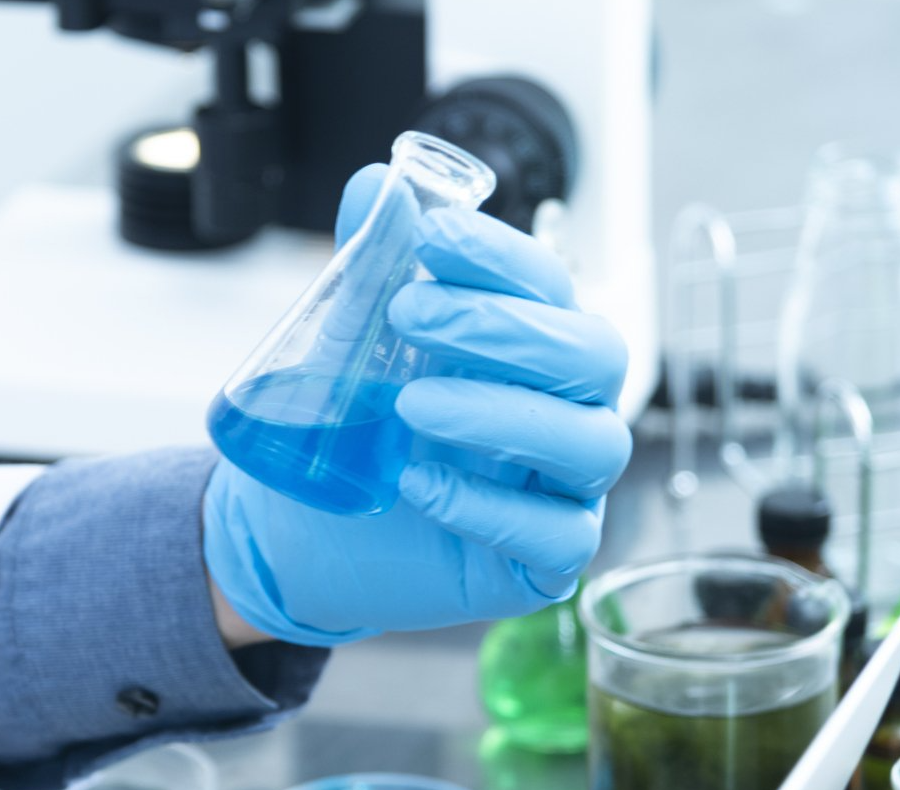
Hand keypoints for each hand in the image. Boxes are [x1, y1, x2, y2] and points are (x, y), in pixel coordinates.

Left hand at [203, 164, 632, 646]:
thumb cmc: (356, 430)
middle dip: (504, 327)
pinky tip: (417, 485)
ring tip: (409, 405)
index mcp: (533, 346)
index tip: (430, 235)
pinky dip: (489, 506)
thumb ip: (369, 265)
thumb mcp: (350, 344)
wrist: (304, 533)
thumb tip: (375, 184)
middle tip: (407, 316)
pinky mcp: (544, 562)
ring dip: (501, 414)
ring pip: (591, 443)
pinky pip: (558, 537)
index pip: (551, 286)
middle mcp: (566, 410)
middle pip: (596, 355)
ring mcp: (565, 489)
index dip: (500, 255)